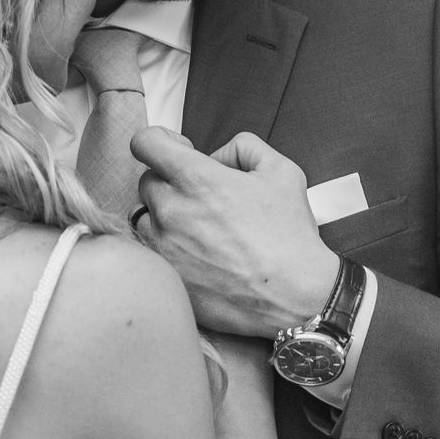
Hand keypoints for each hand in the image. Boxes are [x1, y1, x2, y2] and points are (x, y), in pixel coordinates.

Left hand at [131, 127, 338, 337]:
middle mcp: (173, 211)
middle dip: (170, 181)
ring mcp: (165, 248)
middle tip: (199, 195)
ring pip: (145, 219)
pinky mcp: (168, 279)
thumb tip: (219, 156)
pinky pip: (153, 255)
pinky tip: (199, 255)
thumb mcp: (281, 172)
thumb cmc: (289, 238)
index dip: (160, 143)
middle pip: (147, 182)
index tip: (175, 152)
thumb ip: (244, 148)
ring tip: (198, 228)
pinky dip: (169, 250)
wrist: (294, 295)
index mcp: (197, 180)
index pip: (146, 143)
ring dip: (164, 217)